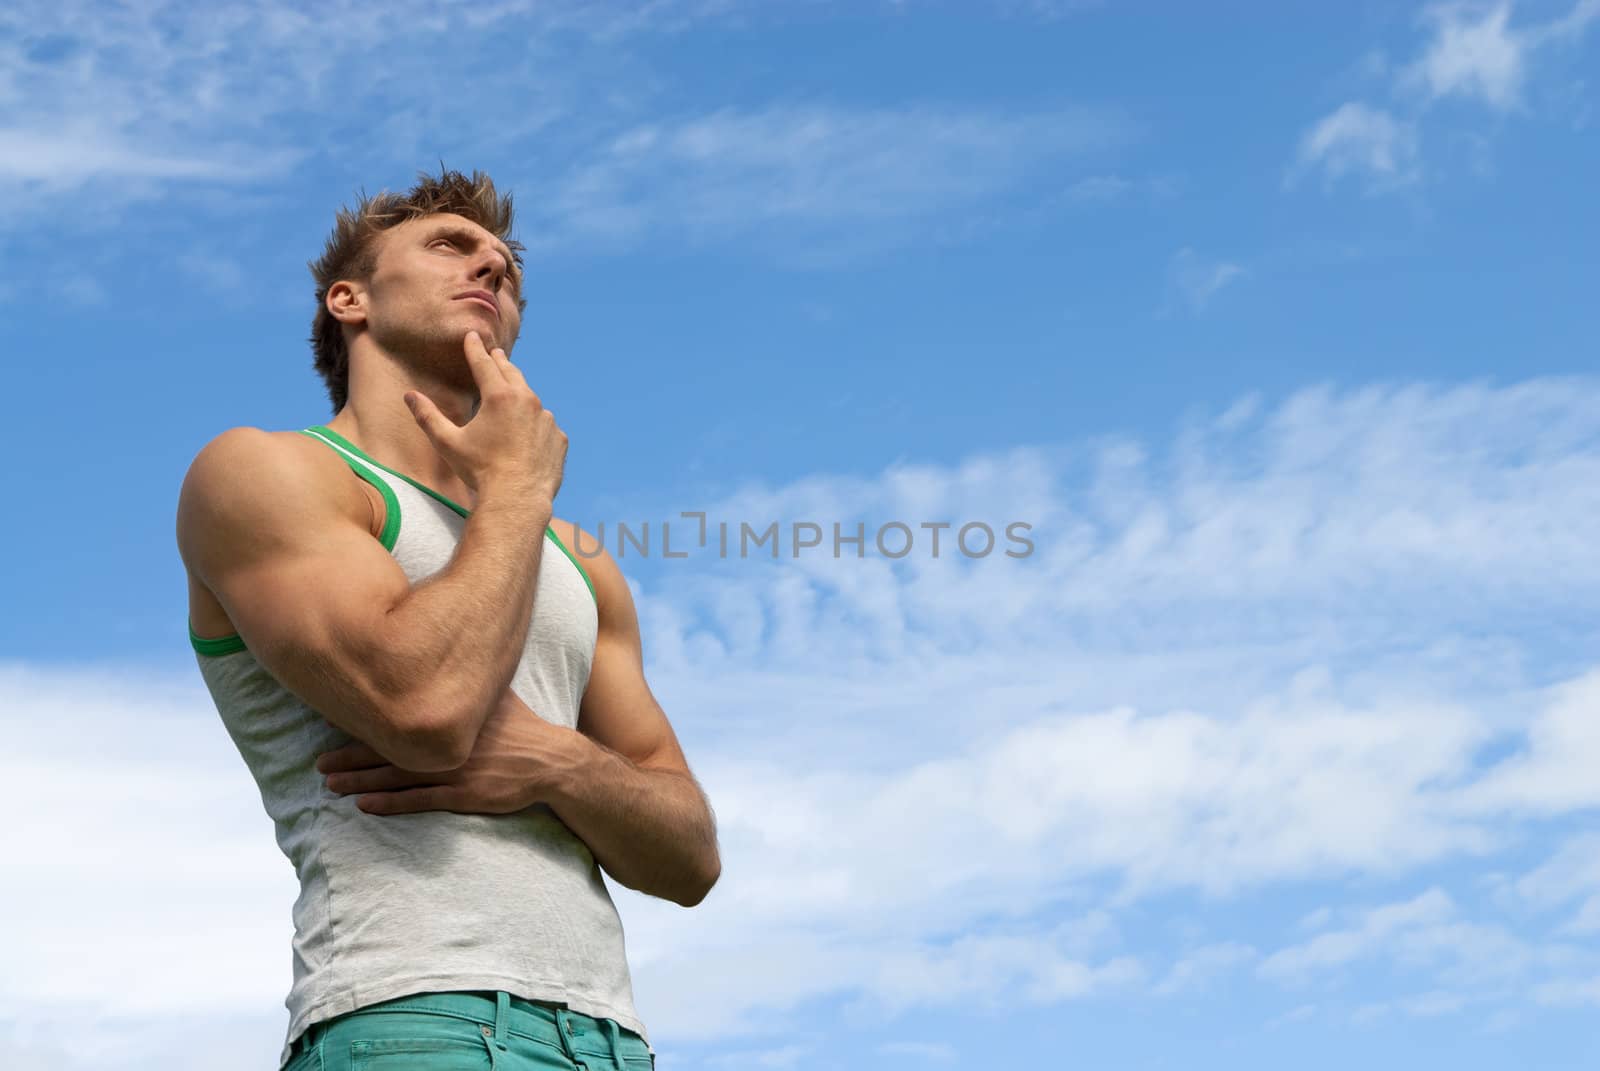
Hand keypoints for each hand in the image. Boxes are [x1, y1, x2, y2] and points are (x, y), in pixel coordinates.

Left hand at [316, 689, 574, 815]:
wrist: (552, 761)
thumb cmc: (524, 726)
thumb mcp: (498, 693)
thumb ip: (471, 678)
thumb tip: (455, 647)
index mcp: (449, 714)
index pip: (399, 714)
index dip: (366, 721)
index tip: (338, 721)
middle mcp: (446, 741)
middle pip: (389, 749)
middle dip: (350, 758)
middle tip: (319, 764)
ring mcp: (453, 770)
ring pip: (396, 777)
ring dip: (360, 782)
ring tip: (330, 786)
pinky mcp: (462, 795)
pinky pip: (418, 801)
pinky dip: (389, 804)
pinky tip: (365, 806)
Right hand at [403, 330, 566, 499]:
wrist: (518, 498)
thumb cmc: (480, 470)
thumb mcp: (448, 442)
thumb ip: (428, 417)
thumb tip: (409, 396)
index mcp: (499, 396)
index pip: (484, 364)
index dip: (475, 349)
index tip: (472, 336)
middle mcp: (528, 401)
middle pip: (511, 374)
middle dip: (500, 362)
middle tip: (495, 353)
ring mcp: (547, 419)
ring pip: (531, 400)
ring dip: (520, 395)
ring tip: (512, 393)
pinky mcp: (559, 438)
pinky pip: (545, 426)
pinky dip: (536, 425)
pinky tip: (528, 434)